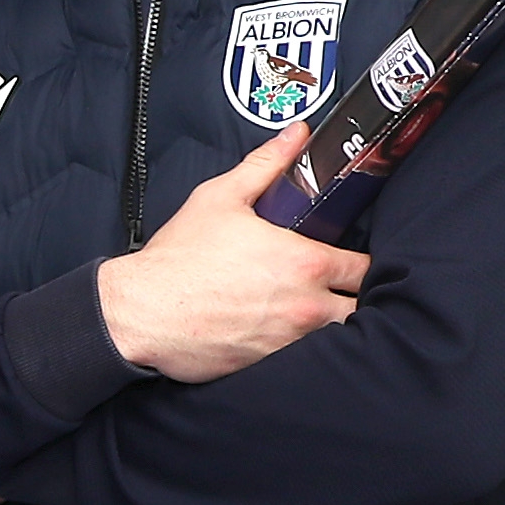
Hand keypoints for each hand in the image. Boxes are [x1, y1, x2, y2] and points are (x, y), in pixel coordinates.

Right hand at [92, 124, 348, 381]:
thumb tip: (296, 137)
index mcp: (304, 261)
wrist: (138, 313)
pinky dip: (299, 351)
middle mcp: (305, 305)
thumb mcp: (220, 199)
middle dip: (352, 299)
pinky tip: (277, 335)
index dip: (362, 264)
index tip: (349, 263)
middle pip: (360, 309)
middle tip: (333, 292)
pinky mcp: (267, 367)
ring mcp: (288, 342)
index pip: (366, 268)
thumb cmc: (176, 260)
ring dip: (328, 327)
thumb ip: (266, 166)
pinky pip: (302, 362)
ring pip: (335, 338)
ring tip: (307, 315)